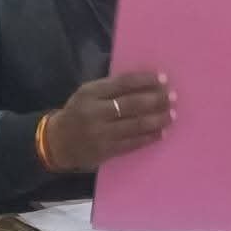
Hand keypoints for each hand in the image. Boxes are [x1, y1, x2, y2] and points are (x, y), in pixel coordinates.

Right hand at [44, 72, 173, 171]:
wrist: (57, 142)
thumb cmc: (78, 113)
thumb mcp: (87, 94)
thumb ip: (111, 89)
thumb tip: (146, 84)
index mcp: (90, 93)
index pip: (123, 83)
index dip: (145, 80)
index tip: (163, 79)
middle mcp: (95, 112)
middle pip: (132, 104)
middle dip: (156, 100)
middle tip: (172, 97)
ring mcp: (101, 133)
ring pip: (135, 125)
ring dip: (157, 119)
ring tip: (172, 114)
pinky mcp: (106, 151)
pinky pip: (132, 143)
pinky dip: (149, 137)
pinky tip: (161, 132)